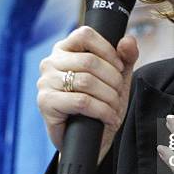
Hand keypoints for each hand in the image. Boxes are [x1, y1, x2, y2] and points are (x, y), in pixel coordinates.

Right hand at [37, 26, 137, 164]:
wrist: (91, 138)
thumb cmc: (101, 102)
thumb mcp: (117, 77)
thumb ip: (126, 56)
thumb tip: (128, 40)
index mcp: (65, 49)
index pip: (85, 34)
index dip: (108, 50)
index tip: (119, 67)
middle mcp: (51, 62)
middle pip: (89, 61)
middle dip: (112, 79)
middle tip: (118, 93)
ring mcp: (45, 82)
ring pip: (87, 81)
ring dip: (109, 96)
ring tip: (114, 106)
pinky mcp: (46, 103)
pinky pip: (81, 101)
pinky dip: (102, 110)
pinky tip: (108, 117)